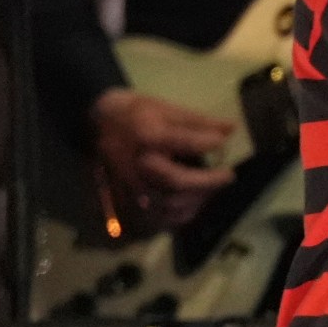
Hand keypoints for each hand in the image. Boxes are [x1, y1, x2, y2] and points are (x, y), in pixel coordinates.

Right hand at [90, 87, 234, 230]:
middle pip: (176, 182)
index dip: (208, 143)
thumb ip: (198, 121)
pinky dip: (180, 215)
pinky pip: (158, 218)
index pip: (184, 143)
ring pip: (168, 205)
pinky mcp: (130, 199)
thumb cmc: (134, 113)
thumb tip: (231, 129)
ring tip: (212, 188)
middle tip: (228, 175)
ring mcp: (132, 185)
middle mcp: (138, 165)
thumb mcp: (165, 108)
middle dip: (207, 181)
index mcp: (146, 137)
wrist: (96, 124)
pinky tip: (194, 203)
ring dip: (197, 200)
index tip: (224, 142)